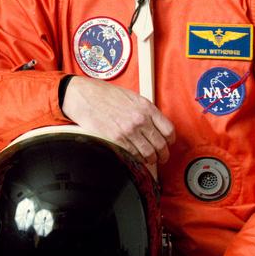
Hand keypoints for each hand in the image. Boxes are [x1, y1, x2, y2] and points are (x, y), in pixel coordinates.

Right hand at [61, 76, 175, 163]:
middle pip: (161, 145)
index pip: (168, 130)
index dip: (170, 141)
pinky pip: (133, 156)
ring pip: (149, 154)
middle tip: (160, 157)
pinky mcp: (117, 140)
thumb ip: (145, 111)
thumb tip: (155, 126)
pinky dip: (136, 160)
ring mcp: (129, 131)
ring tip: (147, 160)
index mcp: (146, 107)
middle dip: (162, 155)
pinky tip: (135, 158)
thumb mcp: (131, 97)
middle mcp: (140, 120)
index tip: (167, 144)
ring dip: (150, 160)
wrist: (84, 96)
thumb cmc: (105, 95)